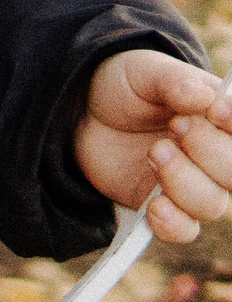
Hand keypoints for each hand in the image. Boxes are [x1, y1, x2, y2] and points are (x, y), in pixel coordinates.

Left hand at [74, 48, 231, 242]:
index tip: (215, 111)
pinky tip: (154, 207)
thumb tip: (202, 95)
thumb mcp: (145, 71)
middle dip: (208, 151)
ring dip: (183, 181)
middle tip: (175, 126)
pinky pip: (183, 231)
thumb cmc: (125, 86)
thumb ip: (173, 81)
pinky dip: (172, 223)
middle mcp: (216, 157)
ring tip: (154, 152)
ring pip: (212, 204)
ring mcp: (192, 185)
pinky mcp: (164, 207)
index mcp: (223, 120)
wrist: (84, 112)